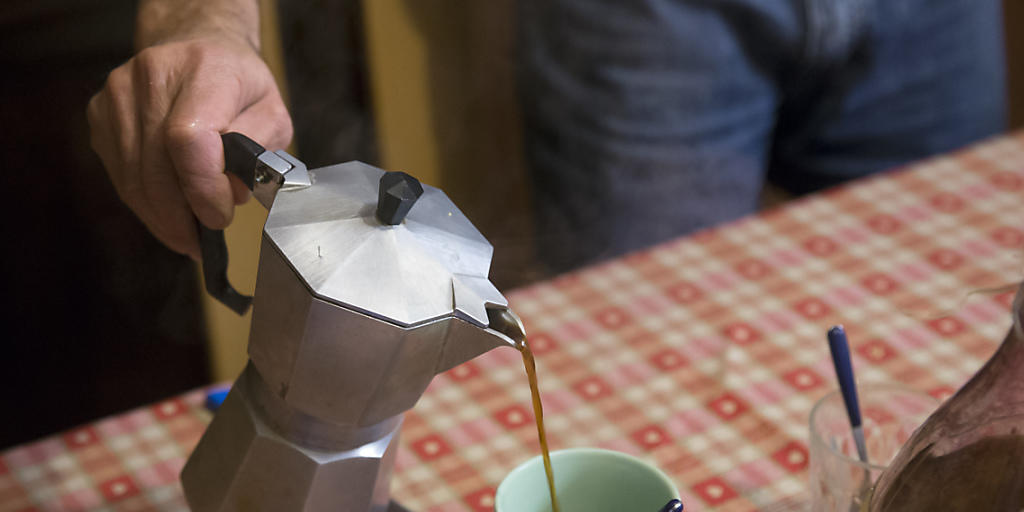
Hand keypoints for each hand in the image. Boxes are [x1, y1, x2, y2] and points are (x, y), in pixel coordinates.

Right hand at [87, 34, 291, 259]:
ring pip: (133, 178)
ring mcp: (119, 93)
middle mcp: (154, 75)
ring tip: (187, 236)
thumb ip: (260, 154)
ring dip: (161, 218)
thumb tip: (230, 192)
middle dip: (182, 216)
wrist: (197, 46)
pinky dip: (144, 203)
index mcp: (206, 69)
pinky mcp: (100, 113)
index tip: (220, 215)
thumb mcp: (273, 114)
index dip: (202, 189)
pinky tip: (167, 213)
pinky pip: (119, 173)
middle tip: (203, 241)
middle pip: (156, 167)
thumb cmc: (239, 86)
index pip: (188, 139)